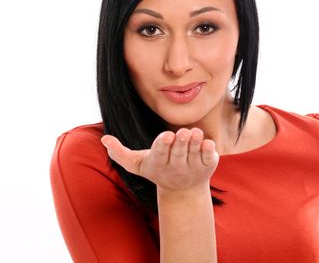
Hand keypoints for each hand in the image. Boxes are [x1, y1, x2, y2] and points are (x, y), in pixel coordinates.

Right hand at [100, 128, 218, 193]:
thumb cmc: (157, 170)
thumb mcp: (138, 164)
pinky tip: (208, 143)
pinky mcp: (208, 165)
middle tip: (183, 132)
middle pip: (179, 153)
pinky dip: (209, 150)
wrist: (183, 190)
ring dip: (195, 142)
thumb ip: (120, 153)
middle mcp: (177, 166)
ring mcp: (193, 167)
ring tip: (195, 133)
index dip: (163, 145)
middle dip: (181, 142)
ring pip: (195, 153)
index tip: (166, 136)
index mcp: (159, 163)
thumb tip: (104, 138)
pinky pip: (209, 157)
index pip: (161, 153)